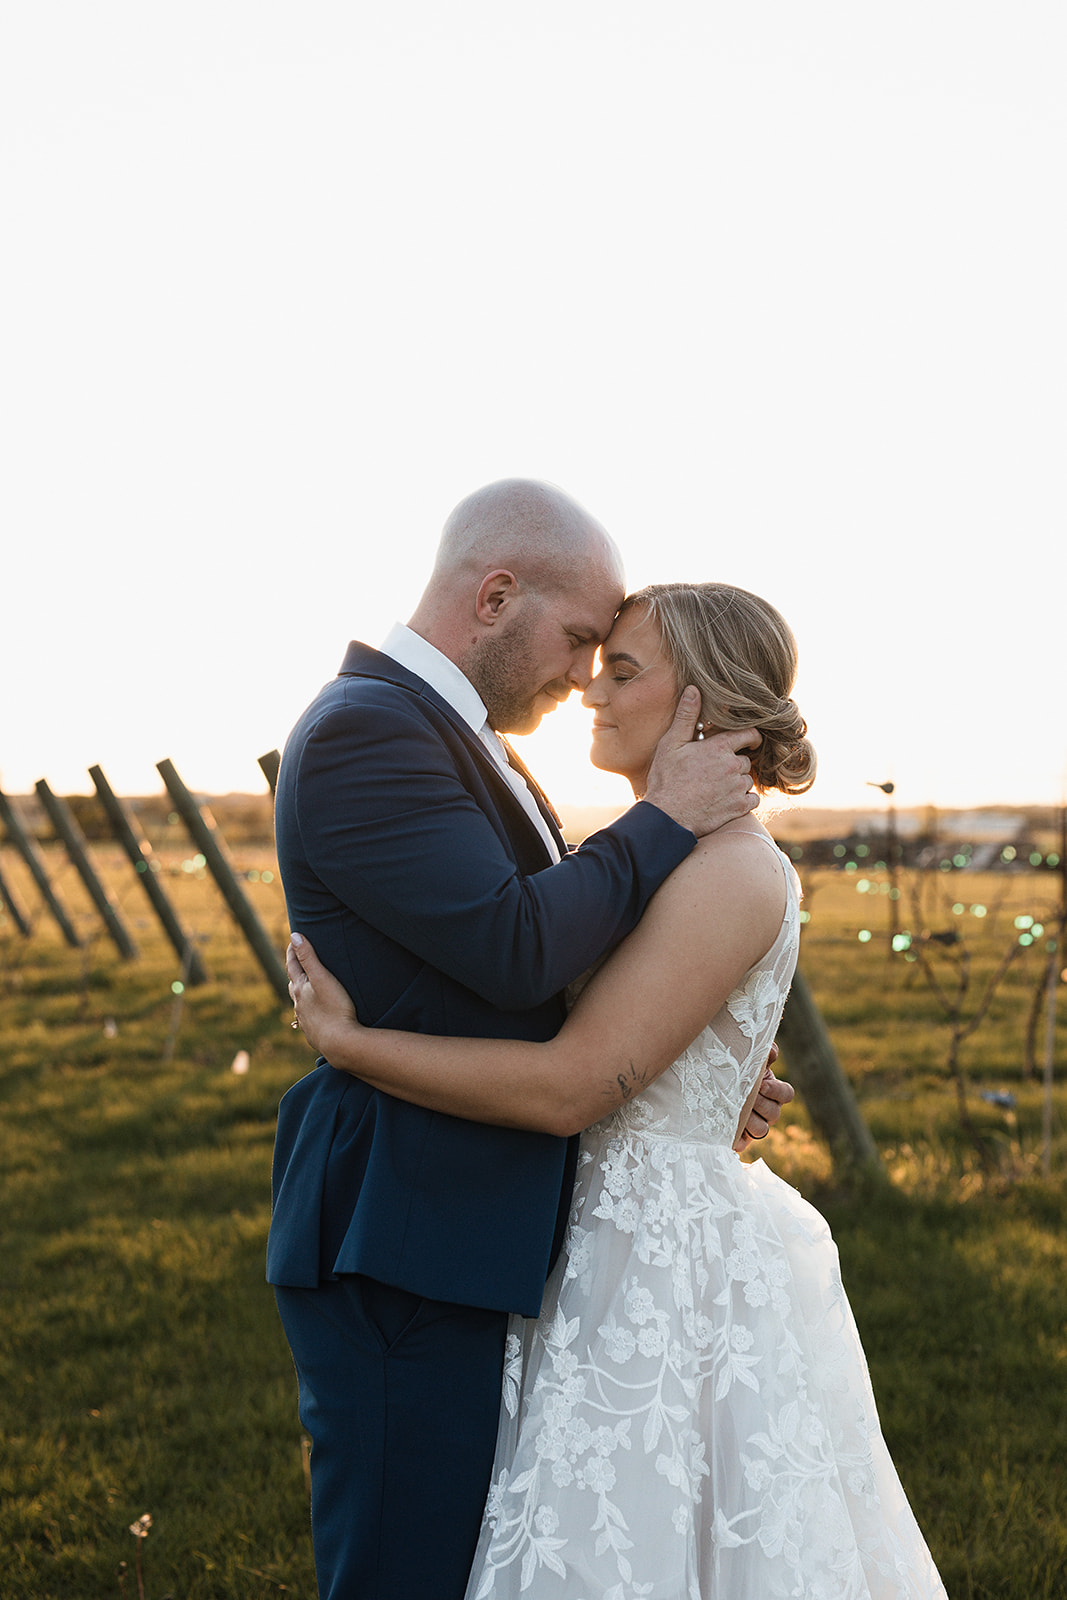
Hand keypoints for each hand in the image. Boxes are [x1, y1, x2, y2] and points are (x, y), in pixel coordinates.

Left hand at [286, 932, 359, 1058]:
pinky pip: (309, 1020)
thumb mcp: (322, 978)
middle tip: (299, 962)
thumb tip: (294, 935)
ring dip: (301, 994)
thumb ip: (308, 956)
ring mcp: (305, 1021)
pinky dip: (310, 1012)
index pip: (292, 965)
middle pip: (293, 985)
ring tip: (307, 989)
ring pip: (299, 1004)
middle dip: (295, 972)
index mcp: (299, 989)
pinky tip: (317, 1015)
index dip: (293, 951)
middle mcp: (298, 1005)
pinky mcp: (314, 1034)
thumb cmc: (334, 1008)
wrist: (340, 1043)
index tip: (294, 939)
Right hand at [642, 687, 760, 837]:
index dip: (751, 737)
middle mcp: (733, 766)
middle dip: (734, 763)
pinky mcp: (738, 807)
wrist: (668, 816)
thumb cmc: (666, 779)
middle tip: (716, 770)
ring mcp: (737, 788)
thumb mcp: (672, 743)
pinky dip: (743, 800)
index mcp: (719, 747)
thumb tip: (694, 689)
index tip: (749, 741)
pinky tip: (726, 801)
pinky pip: (752, 799)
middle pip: (745, 760)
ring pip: (747, 780)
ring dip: (738, 782)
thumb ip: (686, 716)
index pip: (749, 735)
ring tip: (717, 787)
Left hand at [733, 1045, 794, 1152]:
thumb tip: (770, 1051)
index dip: (777, 1091)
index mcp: (773, 1092)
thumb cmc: (732, 1070)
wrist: (706, 1084)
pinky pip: (743, 1144)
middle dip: (761, 1104)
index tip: (762, 1084)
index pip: (787, 1094)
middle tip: (746, 1097)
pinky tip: (727, 1129)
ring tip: (736, 1111)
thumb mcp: (746, 1058)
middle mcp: (767, 1110)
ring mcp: (755, 1126)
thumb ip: (760, 1052)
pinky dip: (737, 1139)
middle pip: (774, 1114)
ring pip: (762, 1130)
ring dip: (751, 1121)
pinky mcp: (740, 1138)